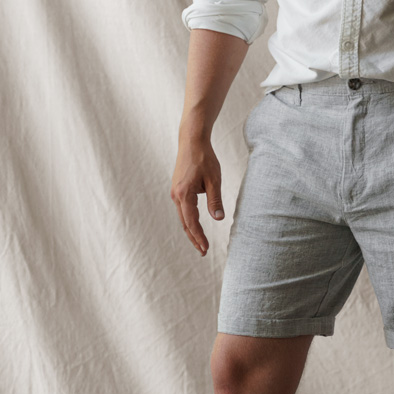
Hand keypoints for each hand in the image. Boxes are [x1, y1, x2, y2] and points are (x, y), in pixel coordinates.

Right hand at [171, 130, 223, 255]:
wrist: (191, 141)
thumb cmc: (204, 158)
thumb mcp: (214, 180)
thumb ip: (215, 200)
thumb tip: (218, 219)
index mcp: (184, 194)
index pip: (192, 222)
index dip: (199, 237)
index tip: (206, 249)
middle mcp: (176, 195)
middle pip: (185, 223)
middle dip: (194, 238)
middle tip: (203, 252)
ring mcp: (175, 192)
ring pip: (182, 217)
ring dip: (191, 230)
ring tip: (200, 242)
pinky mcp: (177, 189)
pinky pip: (182, 209)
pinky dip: (188, 220)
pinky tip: (195, 225)